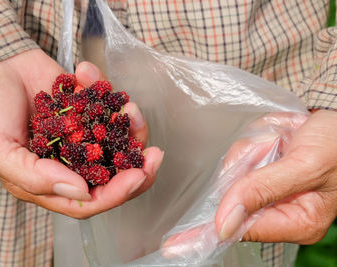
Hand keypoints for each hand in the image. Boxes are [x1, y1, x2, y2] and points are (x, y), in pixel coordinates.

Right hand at [0, 49, 162, 218]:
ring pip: (118, 143)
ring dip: (131, 127)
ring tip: (130, 106)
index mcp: (47, 181)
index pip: (88, 200)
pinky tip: (88, 74)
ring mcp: (81, 135)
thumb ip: (33, 175)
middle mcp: (69, 161)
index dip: (115, 194)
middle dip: (139, 168)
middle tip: (155, 154)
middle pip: (112, 177)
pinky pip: (108, 107)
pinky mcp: (88, 110)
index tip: (137, 176)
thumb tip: (80, 190)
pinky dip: (108, 91)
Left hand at [162, 110, 336, 256]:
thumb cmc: (336, 144)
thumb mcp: (305, 164)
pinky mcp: (262, 173)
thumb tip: (224, 224)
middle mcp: (279, 211)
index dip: (208, 232)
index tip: (175, 246)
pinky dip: (253, 144)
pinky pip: (241, 158)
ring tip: (282, 139)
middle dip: (245, 166)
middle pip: (232, 197)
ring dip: (253, 151)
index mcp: (296, 221)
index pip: (241, 231)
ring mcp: (268, 191)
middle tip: (277, 144)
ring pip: (234, 173)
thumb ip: (263, 190)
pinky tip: (278, 137)